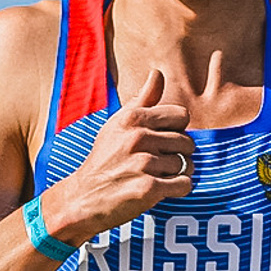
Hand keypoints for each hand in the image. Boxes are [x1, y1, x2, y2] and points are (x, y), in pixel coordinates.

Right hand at [38, 62, 203, 246]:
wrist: (83, 197)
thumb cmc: (105, 159)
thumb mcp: (118, 124)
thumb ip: (142, 100)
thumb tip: (157, 73)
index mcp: (133, 119)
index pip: (182, 115)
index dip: (176, 129)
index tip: (162, 141)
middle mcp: (138, 138)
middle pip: (187, 142)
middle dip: (178, 154)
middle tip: (158, 164)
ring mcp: (143, 163)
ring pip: (187, 164)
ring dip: (177, 174)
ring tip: (156, 176)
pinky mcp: (148, 188)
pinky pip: (184, 185)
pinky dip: (178, 189)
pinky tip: (161, 190)